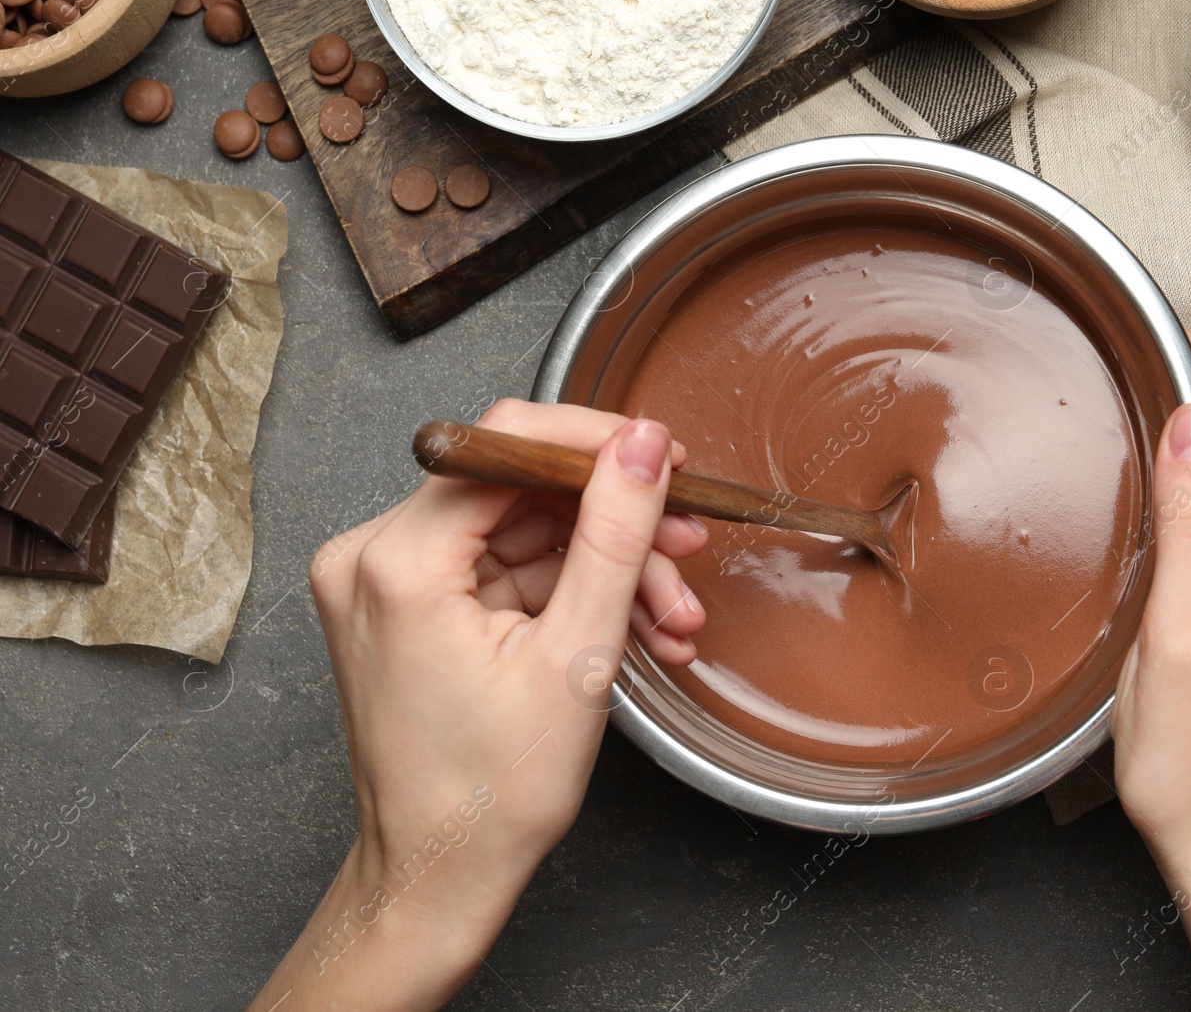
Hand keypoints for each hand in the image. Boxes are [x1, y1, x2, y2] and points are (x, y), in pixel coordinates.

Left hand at [249, 401, 706, 1011]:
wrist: (439, 878)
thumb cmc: (489, 796)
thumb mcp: (576, 655)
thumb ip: (613, 534)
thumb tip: (638, 445)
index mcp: (397, 560)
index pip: (507, 443)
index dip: (597, 444)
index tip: (664, 459)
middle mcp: (372, 557)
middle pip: (520, 492)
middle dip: (615, 527)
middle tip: (685, 551)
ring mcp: (387, 585)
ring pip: (522, 535)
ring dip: (604, 570)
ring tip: (671, 618)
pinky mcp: (408, 609)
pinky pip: (505, 574)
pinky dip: (569, 596)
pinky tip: (632, 628)